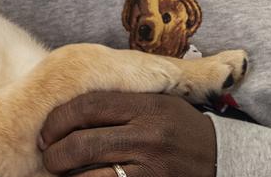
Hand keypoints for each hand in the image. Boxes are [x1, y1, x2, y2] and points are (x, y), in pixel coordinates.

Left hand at [40, 91, 216, 176]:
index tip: (47, 131)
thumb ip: (124, 101)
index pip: (88, 106)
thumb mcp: (160, 104)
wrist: (223, 159)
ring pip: (88, 175)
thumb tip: (72, 104)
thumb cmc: (182, 129)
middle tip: (49, 157)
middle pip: (82, 142)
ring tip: (61, 174)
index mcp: (146, 106)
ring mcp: (150, 168)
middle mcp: (147, 135)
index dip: (58, 119)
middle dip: (55, 153)